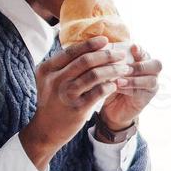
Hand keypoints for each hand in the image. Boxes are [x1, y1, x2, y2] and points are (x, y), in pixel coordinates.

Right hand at [19, 37, 131, 169]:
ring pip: (94, 75)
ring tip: (123, 69)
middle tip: (120, 54)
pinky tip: (116, 84)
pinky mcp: (77, 108)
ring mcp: (66, 94)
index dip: (90, 44)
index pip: (72, 51)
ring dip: (112, 70)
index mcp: (47, 69)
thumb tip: (89, 48)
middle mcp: (55, 80)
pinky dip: (109, 86)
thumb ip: (64, 65)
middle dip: (106, 55)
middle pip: (85, 61)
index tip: (105, 40)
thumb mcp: (50, 80)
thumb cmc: (53, 101)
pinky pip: (98, 93)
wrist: (46, 129)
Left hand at [97, 44, 161, 132]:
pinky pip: (142, 92)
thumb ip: (113, 61)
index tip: (133, 47)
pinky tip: (118, 88)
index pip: (145, 52)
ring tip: (119, 81)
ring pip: (151, 80)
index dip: (140, 50)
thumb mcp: (111, 70)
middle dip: (141, 66)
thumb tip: (107, 51)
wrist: (110, 107)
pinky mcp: (147, 98)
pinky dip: (129, 89)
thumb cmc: (111, 83)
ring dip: (134, 80)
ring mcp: (151, 85)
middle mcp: (150, 72)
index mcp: (142, 60)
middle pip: (156, 65)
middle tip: (126, 68)